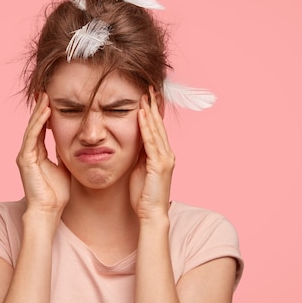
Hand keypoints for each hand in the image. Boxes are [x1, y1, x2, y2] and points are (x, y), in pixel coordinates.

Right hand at [16, 93, 70, 216]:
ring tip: (46, 96)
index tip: (53, 100)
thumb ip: (65, 156)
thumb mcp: (64, 169)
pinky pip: (33, 136)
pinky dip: (39, 123)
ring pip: (32, 127)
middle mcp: (28, 152)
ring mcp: (25, 155)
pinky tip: (46, 111)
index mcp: (37, 154)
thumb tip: (75, 145)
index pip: (41, 129)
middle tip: (46, 91)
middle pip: (35, 125)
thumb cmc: (57, 194)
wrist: (48, 211)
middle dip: (41, 108)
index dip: (46, 115)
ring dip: (39, 111)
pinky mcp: (25, 159)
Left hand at [129, 86, 174, 220]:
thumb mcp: (139, 170)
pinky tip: (141, 114)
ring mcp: (165, 159)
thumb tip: (134, 142)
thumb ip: (140, 155)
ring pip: (156, 130)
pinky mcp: (159, 164)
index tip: (148, 97)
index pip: (158, 129)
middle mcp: (167, 154)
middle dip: (154, 106)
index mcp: (163, 155)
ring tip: (145, 95)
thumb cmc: (143, 195)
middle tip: (149, 88)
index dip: (153, 112)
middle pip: (159, 125)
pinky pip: (151, 141)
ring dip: (150, 111)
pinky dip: (146, 126)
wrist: (151, 214)